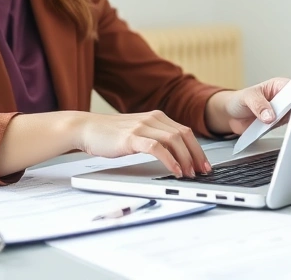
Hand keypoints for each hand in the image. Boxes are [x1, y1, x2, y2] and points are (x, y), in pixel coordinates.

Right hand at [73, 111, 208, 177]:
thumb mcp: (138, 132)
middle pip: (184, 135)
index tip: (204, 163)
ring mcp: (142, 127)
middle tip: (202, 171)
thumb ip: (154, 137)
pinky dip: (169, 160)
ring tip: (189, 173)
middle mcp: (152, 119)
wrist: (86, 128)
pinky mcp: (132, 138)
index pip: (185, 131)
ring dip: (185, 159)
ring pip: (174, 140)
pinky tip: (174, 170)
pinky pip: (157, 148)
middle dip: (197, 154)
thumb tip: (174, 153)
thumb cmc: (110, 134)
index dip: (197, 148)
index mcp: (156, 117)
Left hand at [205, 77, 290, 135]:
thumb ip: (258, 105)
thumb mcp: (247, 97)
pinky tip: (268, 127)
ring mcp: (281, 112)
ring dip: (283, 122)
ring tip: (269, 121)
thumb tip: (270, 115)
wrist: (231, 115)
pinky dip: (277, 129)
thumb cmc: (240, 99)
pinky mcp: (278, 124)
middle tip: (280, 115)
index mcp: (279, 86)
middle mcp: (283, 98)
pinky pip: (282, 128)